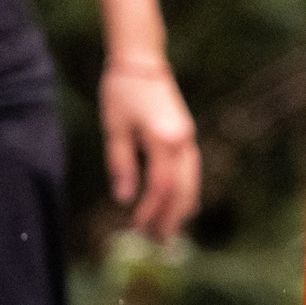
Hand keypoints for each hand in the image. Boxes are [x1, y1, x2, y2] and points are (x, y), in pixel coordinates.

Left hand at [100, 55, 198, 242]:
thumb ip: (121, 165)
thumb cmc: (121, 92)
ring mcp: (187, 137)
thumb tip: (125, 199)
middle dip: (169, 218)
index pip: (160, 186)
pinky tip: (180, 206)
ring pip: (191, 182)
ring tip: (169, 232)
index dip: (150, 211)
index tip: (135, 228)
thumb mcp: (114, 129)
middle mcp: (182, 139)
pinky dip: (186, 191)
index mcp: (163, 138)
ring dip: (180, 209)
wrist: (142, 61)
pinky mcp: (186, 135)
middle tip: (157, 243)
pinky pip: (191, 170)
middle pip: (181, 189)